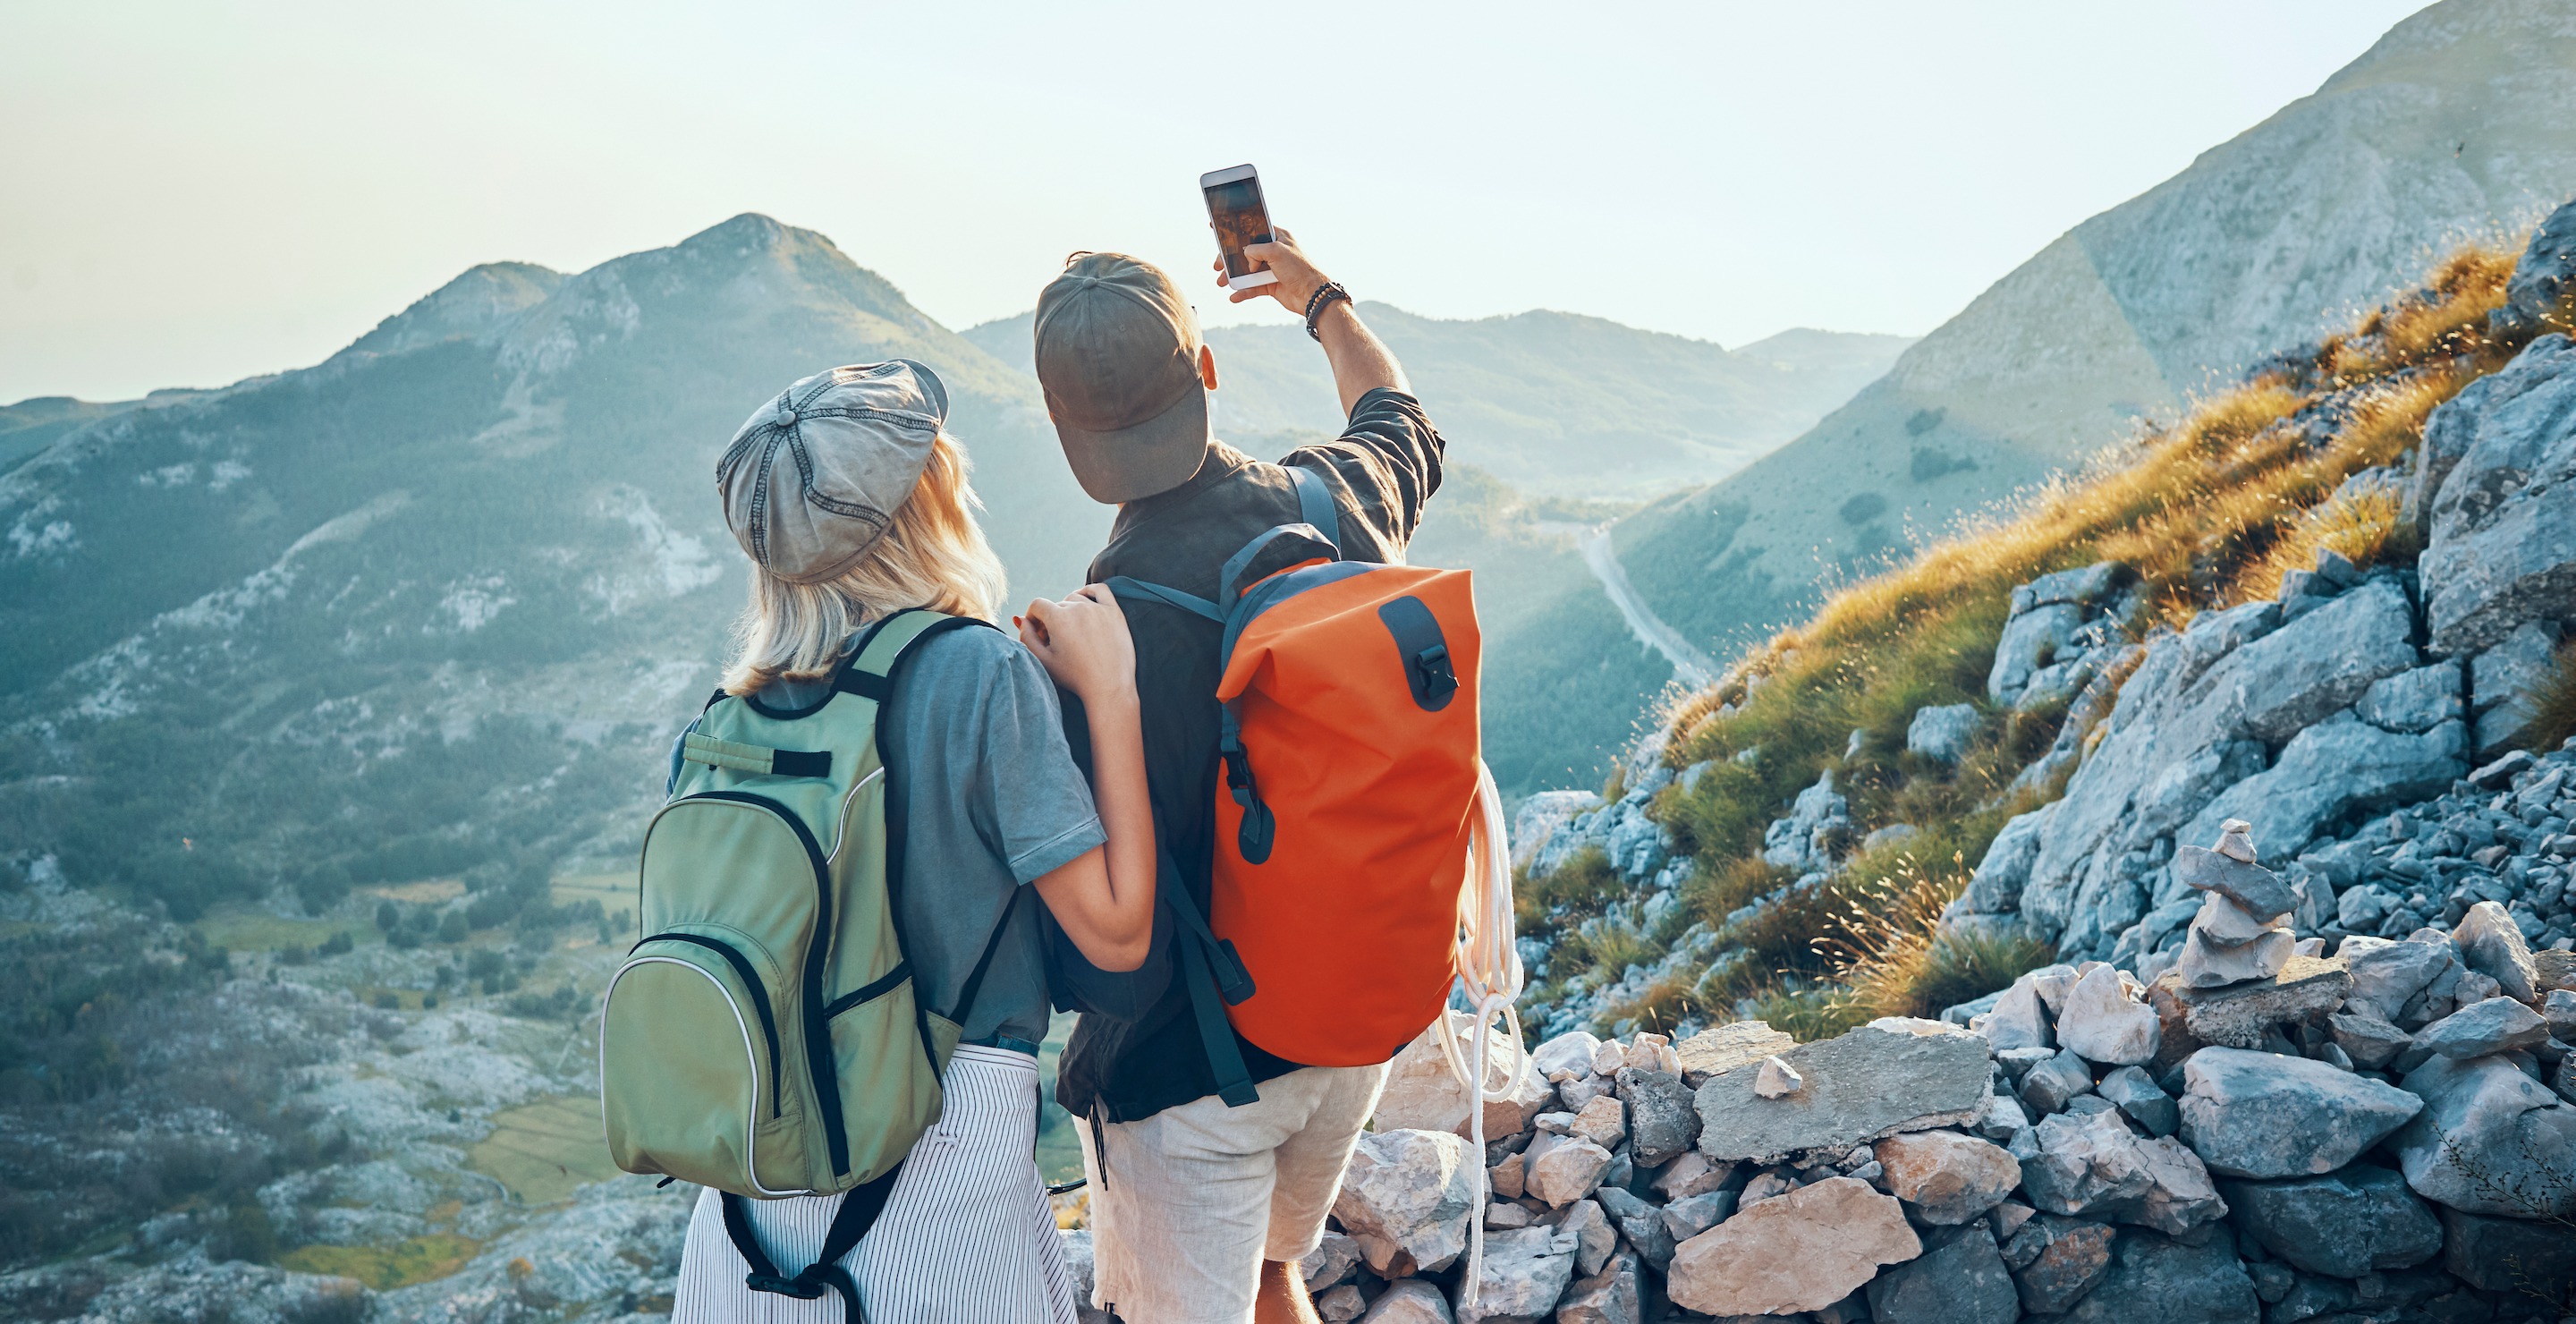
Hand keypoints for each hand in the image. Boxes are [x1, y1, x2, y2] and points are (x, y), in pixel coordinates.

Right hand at [1015, 586, 1137, 705]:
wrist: (1109, 687)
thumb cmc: (1075, 677)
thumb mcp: (1044, 660)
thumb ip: (1027, 637)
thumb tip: (1020, 620)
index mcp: (1058, 618)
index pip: (1037, 605)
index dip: (1033, 618)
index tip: (1037, 632)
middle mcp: (1078, 608)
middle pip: (1056, 605)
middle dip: (1051, 620)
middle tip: (1055, 641)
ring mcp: (1098, 609)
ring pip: (1076, 599)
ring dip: (1069, 610)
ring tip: (1071, 630)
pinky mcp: (1114, 612)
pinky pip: (1100, 591)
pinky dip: (1090, 592)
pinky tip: (1086, 601)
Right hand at [1214, 226, 1329, 312]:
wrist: (1312, 295)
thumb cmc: (1299, 269)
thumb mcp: (1275, 251)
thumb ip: (1255, 249)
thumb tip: (1246, 257)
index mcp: (1277, 237)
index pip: (1253, 229)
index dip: (1236, 230)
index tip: (1218, 228)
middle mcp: (1273, 251)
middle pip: (1245, 252)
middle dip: (1229, 259)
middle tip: (1217, 265)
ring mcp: (1271, 268)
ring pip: (1246, 270)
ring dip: (1232, 276)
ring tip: (1221, 282)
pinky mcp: (1270, 285)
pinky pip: (1252, 287)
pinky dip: (1243, 292)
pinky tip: (1234, 296)